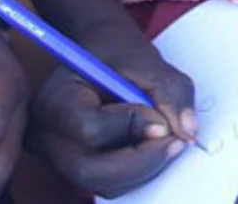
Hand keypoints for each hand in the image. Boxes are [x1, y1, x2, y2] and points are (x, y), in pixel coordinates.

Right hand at [28, 32, 197, 197]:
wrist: (98, 55)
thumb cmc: (115, 54)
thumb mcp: (146, 60)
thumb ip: (170, 92)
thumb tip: (187, 132)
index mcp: (56, 101)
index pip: (89, 129)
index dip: (131, 127)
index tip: (163, 120)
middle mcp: (50, 137)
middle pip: (91, 171)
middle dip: (142, 161)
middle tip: (176, 142)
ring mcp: (62, 158)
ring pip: (104, 184)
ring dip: (145, 166)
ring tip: (169, 138)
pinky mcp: (82, 167)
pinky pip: (113, 182)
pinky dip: (141, 169)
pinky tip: (156, 145)